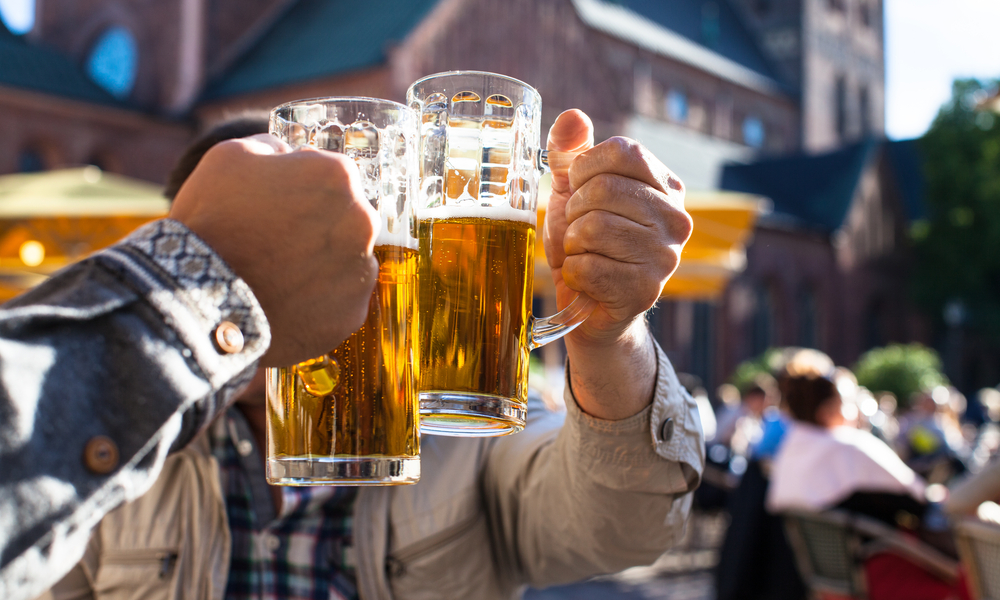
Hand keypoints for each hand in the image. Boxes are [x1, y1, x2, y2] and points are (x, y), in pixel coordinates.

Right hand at [169, 134, 378, 366]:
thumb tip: (290, 153)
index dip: (303, 188)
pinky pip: (341, 301)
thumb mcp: (230, 157)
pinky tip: (287, 301)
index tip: (280, 204)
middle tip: (278, 241)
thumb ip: (274, 147)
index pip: (333, 175)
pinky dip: (319, 301)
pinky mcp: (352, 314)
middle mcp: (362, 222)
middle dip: (318, 226)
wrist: (197, 302)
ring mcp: (361, 271)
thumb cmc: (212, 222)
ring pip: (348, 261)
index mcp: (338, 177)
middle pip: (347, 218)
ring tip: (278, 274)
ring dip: (322, 264)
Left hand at [543, 111, 691, 418]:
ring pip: (594, 228)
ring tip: (584, 254)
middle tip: (580, 230)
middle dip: (575, 211)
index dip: (587, 166)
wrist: (589, 308)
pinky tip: (586, 278)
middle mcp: (677, 220)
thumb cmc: (586, 243)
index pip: (625, 151)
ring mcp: (665, 257)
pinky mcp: (645, 291)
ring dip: (573, 244)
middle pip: (605, 189)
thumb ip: (571, 154)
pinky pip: (588, 266)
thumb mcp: (574, 192)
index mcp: (666, 187)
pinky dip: (573, 272)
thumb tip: (573, 116)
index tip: (579, 187)